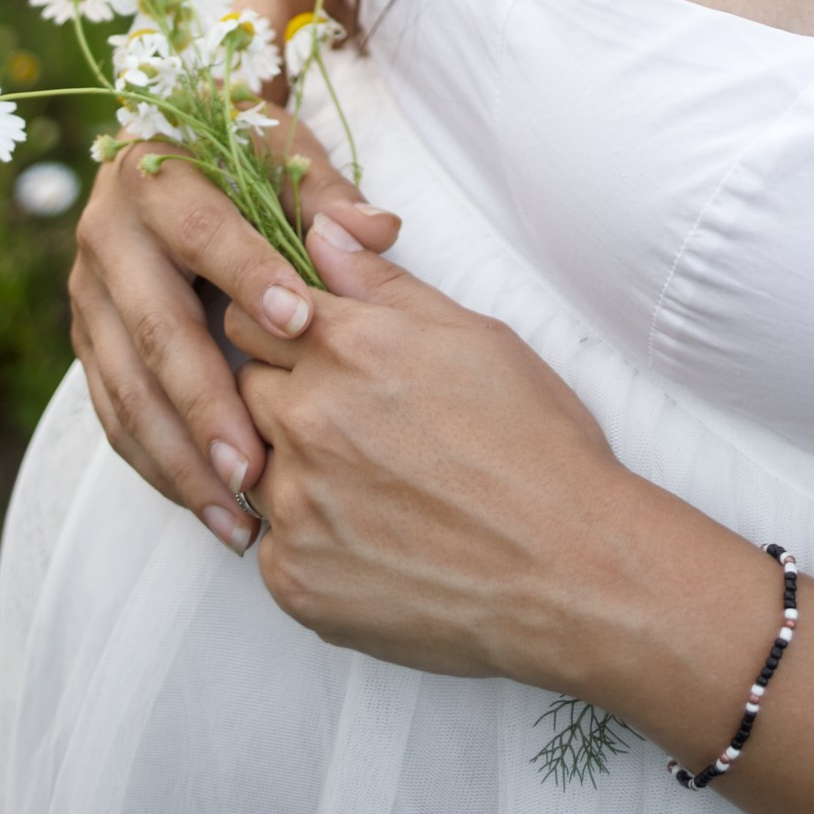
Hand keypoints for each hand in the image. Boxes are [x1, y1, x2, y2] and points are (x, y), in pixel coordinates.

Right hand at [70, 110, 398, 553]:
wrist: (172, 153)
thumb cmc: (243, 156)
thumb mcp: (281, 152)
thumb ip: (326, 194)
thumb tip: (376, 232)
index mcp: (154, 176)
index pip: (200, 229)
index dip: (248, 275)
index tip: (299, 325)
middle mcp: (107, 235)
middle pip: (155, 328)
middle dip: (205, 404)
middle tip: (254, 467)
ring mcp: (90, 295)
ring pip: (127, 387)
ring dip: (179, 457)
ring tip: (235, 516)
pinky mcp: (89, 342)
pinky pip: (114, 414)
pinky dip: (157, 464)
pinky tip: (206, 504)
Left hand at [227, 214, 630, 682]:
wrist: (568, 567)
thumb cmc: (536, 445)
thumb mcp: (473, 337)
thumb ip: (383, 286)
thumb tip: (320, 235)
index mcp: (348, 347)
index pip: (253, 312)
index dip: (280, 328)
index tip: (310, 350)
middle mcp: (306, 419)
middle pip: (244, 386)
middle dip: (285, 395)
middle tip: (351, 424)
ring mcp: (294, 504)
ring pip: (253, 466)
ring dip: (292, 468)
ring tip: (368, 487)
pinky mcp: (294, 579)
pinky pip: (273, 545)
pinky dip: (310, 540)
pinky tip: (373, 542)